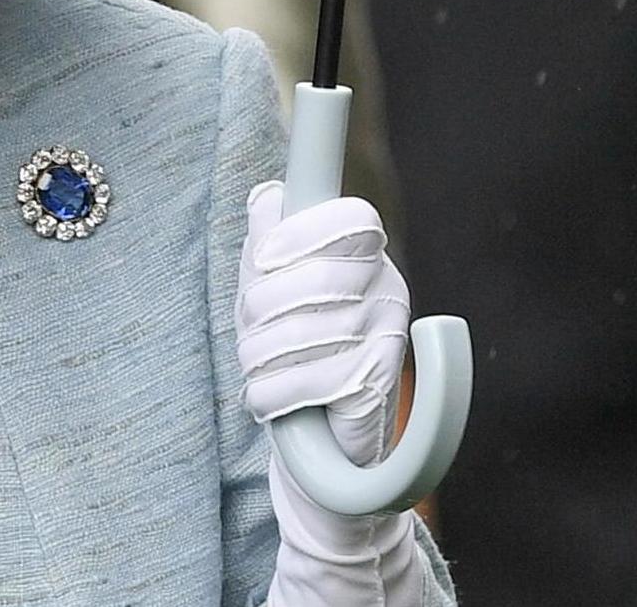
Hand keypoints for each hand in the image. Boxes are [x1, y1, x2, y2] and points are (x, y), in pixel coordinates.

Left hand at [236, 182, 409, 466]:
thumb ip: (270, 236)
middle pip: (316, 278)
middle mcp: (388, 287)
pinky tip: (265, 397)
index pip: (352, 220)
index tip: (264, 257)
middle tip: (248, 333)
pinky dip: (271, 394)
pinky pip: (310, 381)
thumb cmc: (297, 344)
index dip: (303, 234)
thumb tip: (265, 197)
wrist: (327, 438)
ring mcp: (388, 335)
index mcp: (367, 253)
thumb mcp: (273, 284)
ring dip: (259, 356)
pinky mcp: (378, 383)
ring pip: (304, 332)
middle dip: (260, 309)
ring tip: (256, 367)